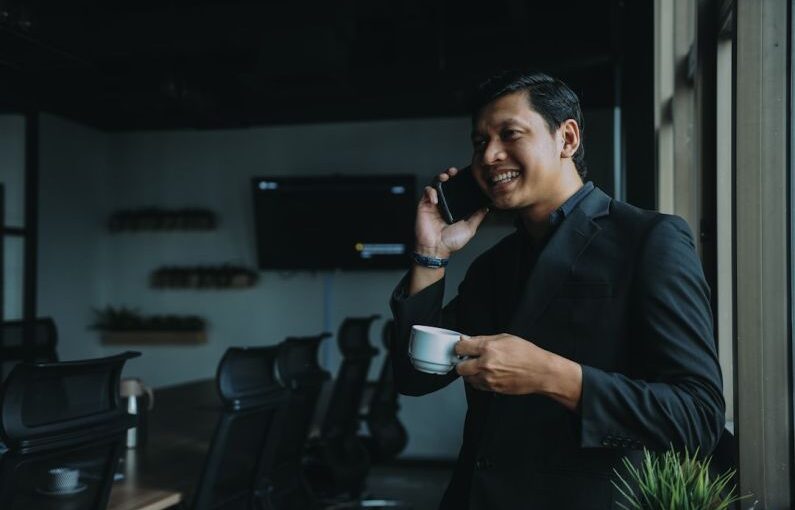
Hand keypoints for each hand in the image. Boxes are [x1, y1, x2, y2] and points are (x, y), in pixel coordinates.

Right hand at [415, 167, 488, 257]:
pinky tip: (436, 198)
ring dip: (440, 177)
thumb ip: (478, 216)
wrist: (436, 250)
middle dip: (450, 173)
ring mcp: (433, 204)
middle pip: (446, 182)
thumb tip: (487, 207)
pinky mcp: (424, 205)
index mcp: (454, 206)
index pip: (457, 189)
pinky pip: (427, 192)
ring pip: (435, 184)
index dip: (460, 180)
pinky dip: (431, 191)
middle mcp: (444, 203)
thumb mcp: (470, 228)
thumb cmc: (451, 241)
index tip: (466, 175)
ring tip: (446, 177)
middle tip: (454, 172)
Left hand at [455, 334, 582, 410]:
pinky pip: (477, 386)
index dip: (460, 347)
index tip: (462, 348)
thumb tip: (466, 339)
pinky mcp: (493, 388)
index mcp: (488, 348)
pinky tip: (487, 374)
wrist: (540, 372)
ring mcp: (489, 378)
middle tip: (470, 359)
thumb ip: (482, 339)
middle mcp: (486, 364)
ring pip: (467, 378)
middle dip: (462, 363)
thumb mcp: (505, 338)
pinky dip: (478, 381)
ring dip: (470, 373)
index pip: (460, 348)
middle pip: (459, 367)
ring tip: (481, 367)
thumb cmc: (526, 354)